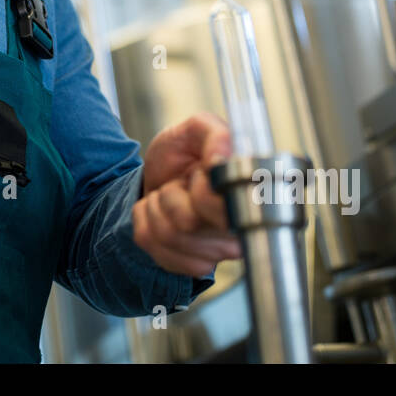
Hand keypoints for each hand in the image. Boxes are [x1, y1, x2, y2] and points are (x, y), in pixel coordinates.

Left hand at [132, 112, 241, 276]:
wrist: (159, 176)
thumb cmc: (184, 154)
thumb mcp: (195, 130)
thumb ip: (214, 133)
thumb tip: (222, 156)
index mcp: (250, 199)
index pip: (228, 210)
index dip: (202, 192)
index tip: (199, 174)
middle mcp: (239, 233)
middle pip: (189, 224)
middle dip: (171, 195)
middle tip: (180, 184)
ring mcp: (216, 253)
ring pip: (169, 236)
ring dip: (156, 207)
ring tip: (168, 195)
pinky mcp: (191, 265)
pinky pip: (155, 249)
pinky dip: (145, 222)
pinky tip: (158, 213)